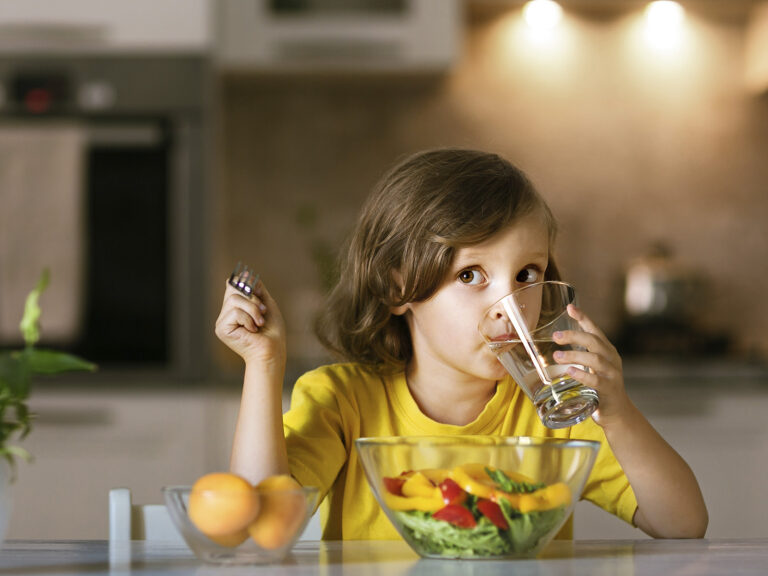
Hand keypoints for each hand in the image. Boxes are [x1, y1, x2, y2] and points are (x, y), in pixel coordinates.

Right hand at [214, 278, 285, 366]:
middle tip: (263, 311)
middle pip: (234, 290)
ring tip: (260, 322)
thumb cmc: (272, 331)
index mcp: (236, 308)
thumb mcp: (266, 304)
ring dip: (252, 309)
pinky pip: (234, 312)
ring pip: (234, 300)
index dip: (242, 282)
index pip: (233, 286)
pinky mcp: (222, 329)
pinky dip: (248, 319)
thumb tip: (245, 274)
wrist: (272, 350)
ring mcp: (223, 321)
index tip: (253, 283)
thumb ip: (256, 290)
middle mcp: (227, 314)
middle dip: (252, 299)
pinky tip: (252, 330)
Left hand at [552, 304, 629, 427]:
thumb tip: (557, 342)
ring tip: (557, 356)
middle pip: (594, 341)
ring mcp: (612, 374)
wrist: (617, 412)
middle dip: (574, 336)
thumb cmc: (601, 386)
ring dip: (574, 355)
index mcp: (607, 350)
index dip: (583, 318)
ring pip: (595, 359)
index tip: (570, 308)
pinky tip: (570, 371)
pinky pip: (596, 381)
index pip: (595, 330)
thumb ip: (580, 354)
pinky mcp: (609, 390)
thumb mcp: (592, 366)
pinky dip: (582, 375)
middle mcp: (611, 359)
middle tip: (556, 336)